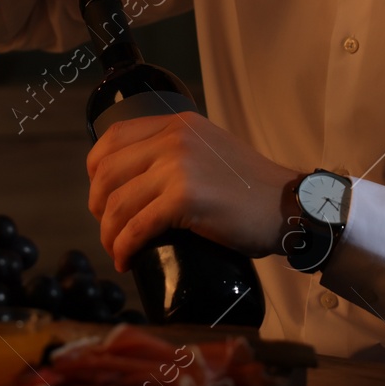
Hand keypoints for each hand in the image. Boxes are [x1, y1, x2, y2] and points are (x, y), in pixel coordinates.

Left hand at [86, 111, 297, 272]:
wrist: (288, 206)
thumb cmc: (253, 189)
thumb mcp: (209, 150)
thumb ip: (178, 153)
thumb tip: (139, 181)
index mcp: (177, 125)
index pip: (114, 137)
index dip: (96, 169)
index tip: (100, 193)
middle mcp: (173, 140)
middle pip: (107, 173)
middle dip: (98, 206)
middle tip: (108, 228)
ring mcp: (177, 168)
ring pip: (117, 203)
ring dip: (109, 234)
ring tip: (116, 250)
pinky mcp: (184, 199)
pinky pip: (136, 227)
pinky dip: (124, 247)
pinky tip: (126, 260)